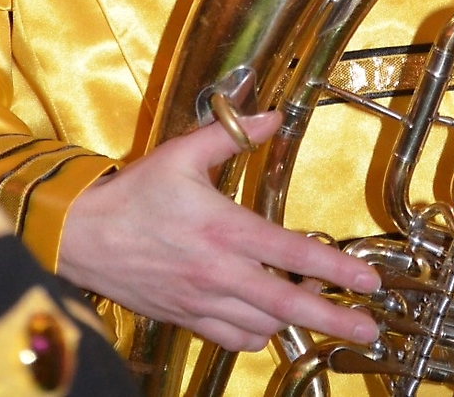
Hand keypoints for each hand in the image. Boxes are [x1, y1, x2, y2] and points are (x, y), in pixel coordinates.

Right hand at [58, 111, 380, 351]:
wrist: (83, 236)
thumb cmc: (135, 193)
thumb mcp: (182, 153)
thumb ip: (231, 134)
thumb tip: (273, 114)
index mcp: (223, 228)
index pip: (291, 252)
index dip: (336, 268)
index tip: (369, 280)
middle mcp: (218, 271)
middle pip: (287, 304)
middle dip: (334, 319)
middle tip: (370, 327)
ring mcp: (201, 300)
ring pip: (263, 326)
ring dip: (295, 321)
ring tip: (319, 309)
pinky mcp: (186, 317)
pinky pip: (232, 339)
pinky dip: (257, 334)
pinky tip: (269, 320)